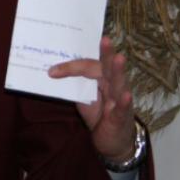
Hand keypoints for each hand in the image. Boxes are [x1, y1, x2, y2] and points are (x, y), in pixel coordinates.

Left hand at [47, 36, 135, 161]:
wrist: (111, 140)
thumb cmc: (98, 114)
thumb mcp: (82, 96)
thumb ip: (74, 83)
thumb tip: (52, 71)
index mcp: (102, 77)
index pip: (88, 66)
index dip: (71, 67)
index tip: (52, 71)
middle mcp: (113, 85)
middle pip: (108, 67)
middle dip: (107, 53)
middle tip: (105, 39)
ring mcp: (119, 100)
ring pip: (120, 83)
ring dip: (119, 70)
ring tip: (119, 58)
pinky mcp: (122, 117)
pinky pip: (123, 108)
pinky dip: (125, 102)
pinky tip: (126, 95)